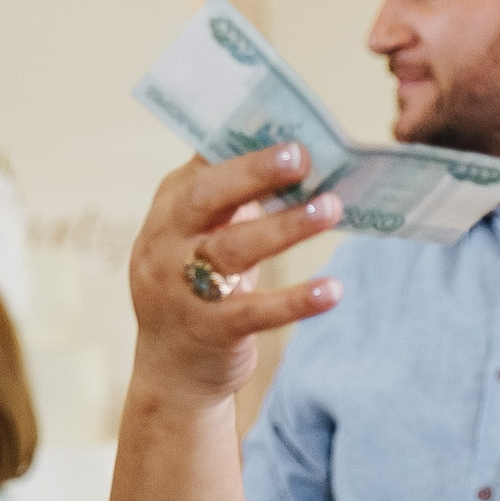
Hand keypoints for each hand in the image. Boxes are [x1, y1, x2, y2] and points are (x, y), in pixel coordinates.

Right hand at [125, 143, 345, 410]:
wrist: (171, 371)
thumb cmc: (199, 286)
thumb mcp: (201, 238)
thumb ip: (232, 202)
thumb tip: (291, 154)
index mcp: (168, 212)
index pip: (201, 168)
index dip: (241, 148)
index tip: (286, 130)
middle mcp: (166, 245)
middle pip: (205, 199)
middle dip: (252, 173)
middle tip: (302, 156)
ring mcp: (181, 288)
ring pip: (232, 250)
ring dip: (285, 227)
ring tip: (331, 208)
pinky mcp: (209, 330)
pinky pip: (255, 311)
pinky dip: (296, 300)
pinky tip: (334, 290)